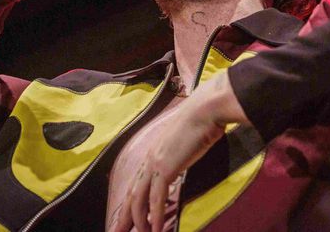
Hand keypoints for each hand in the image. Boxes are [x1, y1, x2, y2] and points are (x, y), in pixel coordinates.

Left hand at [110, 73, 249, 231]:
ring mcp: (155, 163)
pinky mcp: (165, 167)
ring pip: (139, 199)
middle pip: (132, 194)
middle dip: (124, 217)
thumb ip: (181, 150)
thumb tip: (187, 156)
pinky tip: (154, 228)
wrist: (205, 110)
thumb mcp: (186, 139)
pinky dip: (154, 215)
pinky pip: (156, 198)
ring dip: (139, 221)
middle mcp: (150, 159)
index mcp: (154, 153)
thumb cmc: (201, 120)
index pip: (137, 183)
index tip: (127, 218)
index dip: (131, 202)